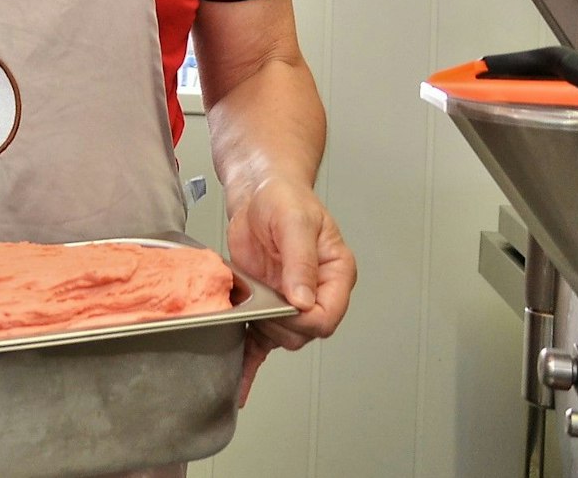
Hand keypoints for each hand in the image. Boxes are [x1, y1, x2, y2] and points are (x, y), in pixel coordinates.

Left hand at [225, 177, 355, 403]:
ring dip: (260, 328)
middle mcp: (316, 293)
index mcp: (336, 275)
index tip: (284, 306)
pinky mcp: (265, 306)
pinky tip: (241, 385)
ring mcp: (289, 302)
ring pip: (281, 338)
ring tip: (245, 306)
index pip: (328, 316)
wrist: (258, 193)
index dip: (304, 318)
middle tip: (258, 302)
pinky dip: (250, 363)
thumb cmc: (284, 199)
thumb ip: (300, 261)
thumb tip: (303, 299)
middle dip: (278, 323)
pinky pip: (261, 342)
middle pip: (304, 333)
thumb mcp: (295, 222)